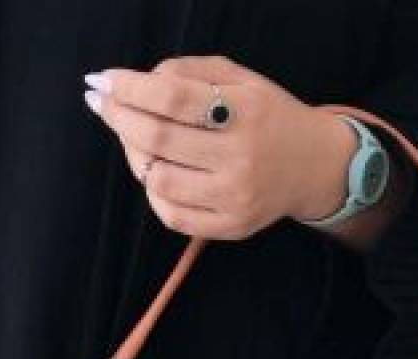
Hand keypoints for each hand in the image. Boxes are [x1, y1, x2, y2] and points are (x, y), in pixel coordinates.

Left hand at [83, 55, 358, 239]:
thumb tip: (136, 82)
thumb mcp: (240, 79)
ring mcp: (236, 197)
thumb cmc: (268, 117)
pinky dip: (153, 193)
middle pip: (159, 139)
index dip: (130, 88)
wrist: (314, 166)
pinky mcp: (233, 226)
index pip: (172, 98)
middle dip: (119, 118)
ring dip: (134, 156)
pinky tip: (155, 174)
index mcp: (245, 111)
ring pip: (159, 180)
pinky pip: (173, 216)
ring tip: (135, 141)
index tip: (104, 81)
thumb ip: (189, 72)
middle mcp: (241, 157)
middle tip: (103, 104)